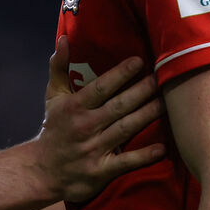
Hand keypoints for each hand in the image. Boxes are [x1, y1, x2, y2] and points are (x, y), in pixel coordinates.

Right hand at [35, 36, 164, 203]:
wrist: (43, 170)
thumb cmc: (54, 128)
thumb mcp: (53, 97)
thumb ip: (59, 67)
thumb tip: (64, 38)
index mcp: (74, 107)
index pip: (100, 87)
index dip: (120, 74)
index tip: (139, 61)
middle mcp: (85, 126)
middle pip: (119, 106)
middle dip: (141, 91)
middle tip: (161, 78)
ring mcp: (94, 149)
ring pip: (126, 129)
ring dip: (147, 115)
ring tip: (167, 103)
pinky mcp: (101, 171)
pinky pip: (126, 162)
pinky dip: (144, 156)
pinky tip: (162, 148)